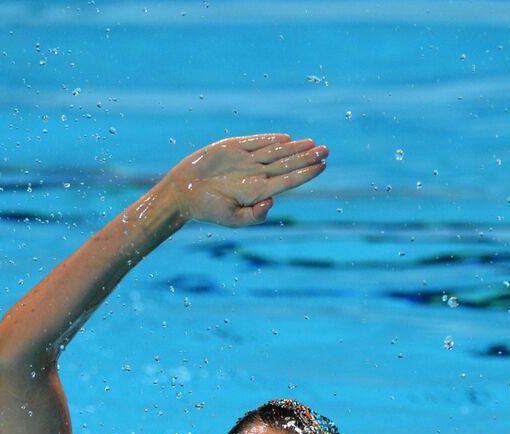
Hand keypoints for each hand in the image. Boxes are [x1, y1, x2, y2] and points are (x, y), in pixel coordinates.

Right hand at [160, 134, 327, 226]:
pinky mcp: (231, 147)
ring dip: (295, 147)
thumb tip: (273, 201)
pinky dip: (269, 139)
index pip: (290, 180)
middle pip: (288, 164)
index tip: (323, 166)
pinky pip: (255, 141)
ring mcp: (245, 160)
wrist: (182, 194)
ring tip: (313, 143)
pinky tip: (286, 138)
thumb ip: (255, 215)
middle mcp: (256, 174)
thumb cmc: (208, 211)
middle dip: (308, 157)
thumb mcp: (233, 220)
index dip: (307, 173)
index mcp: (259, 191)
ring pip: (275, 151)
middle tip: (327, 150)